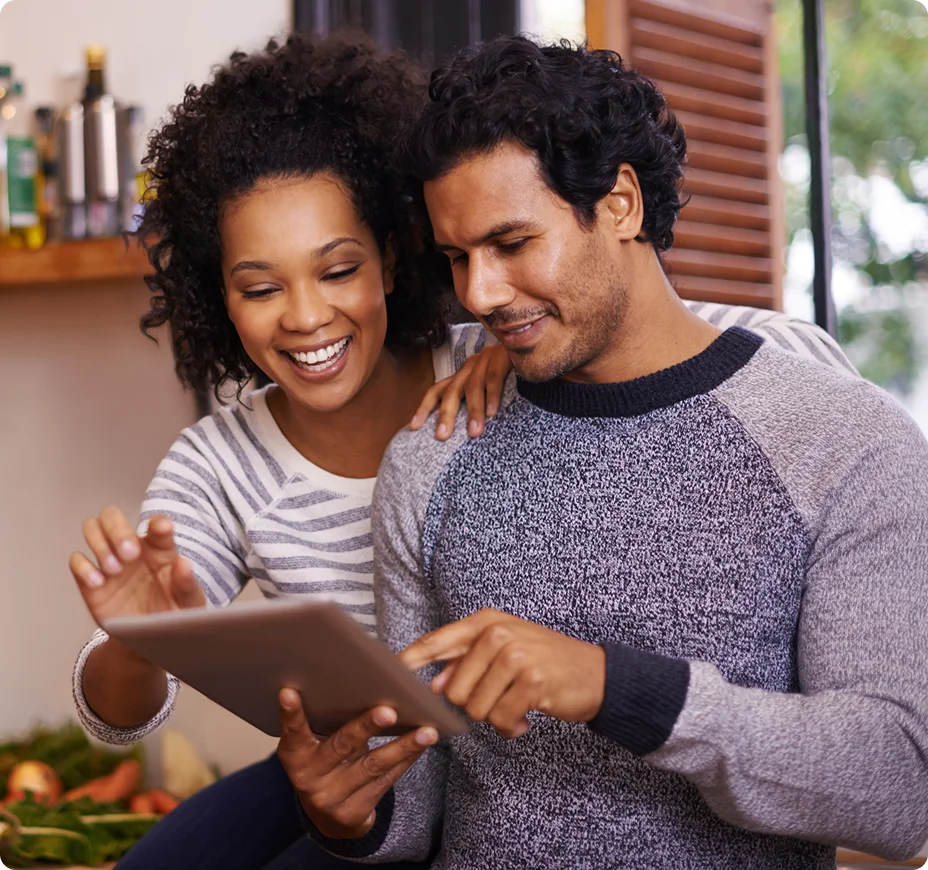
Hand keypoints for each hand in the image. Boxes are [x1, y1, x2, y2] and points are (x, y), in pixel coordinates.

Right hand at [69, 507, 205, 627]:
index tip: (162, 530)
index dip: (158, 524)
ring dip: (100, 544)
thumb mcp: (189, 603)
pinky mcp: (90, 582)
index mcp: (160, 548)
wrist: (150, 640)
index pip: (156, 524)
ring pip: (92, 529)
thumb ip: (187, 584)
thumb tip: (183, 564)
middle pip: (112, 516)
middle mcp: (132, 549)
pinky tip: (98, 582)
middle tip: (130, 554)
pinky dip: (83, 568)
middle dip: (118, 529)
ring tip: (115, 569)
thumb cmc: (173, 614)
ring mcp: (109, 562)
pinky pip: (76, 561)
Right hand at [276, 689, 437, 838]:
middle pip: (342, 746)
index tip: (289, 691)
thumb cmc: (326, 763)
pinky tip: (422, 745)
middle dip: (366, 727)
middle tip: (388, 711)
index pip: (293, 731)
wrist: (327, 817)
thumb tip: (362, 682)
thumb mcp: (316, 745)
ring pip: (372, 766)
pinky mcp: (353, 814)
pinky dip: (406, 760)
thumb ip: (326, 721)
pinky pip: (386, 781)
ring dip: (403, 746)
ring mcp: (331, 798)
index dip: (290, 713)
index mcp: (295, 755)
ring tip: (427, 731)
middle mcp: (309, 777)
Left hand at [399, 609, 605, 738]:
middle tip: (500, 698)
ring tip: (515, 705)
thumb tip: (435, 684)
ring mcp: (515, 655)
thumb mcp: (504, 651)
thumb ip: (467, 663)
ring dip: (495, 717)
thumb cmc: (544, 662)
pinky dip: (511, 728)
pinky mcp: (532, 682)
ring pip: (476, 708)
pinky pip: (500, 721)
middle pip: (455, 690)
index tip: (389, 671)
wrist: (597, 674)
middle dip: (474, 705)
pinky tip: (526, 718)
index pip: (438, 640)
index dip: (411, 658)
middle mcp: (497, 633)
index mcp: (486, 621)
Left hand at [410, 343, 510, 439]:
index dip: (424, 408)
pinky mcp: (502, 358)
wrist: (527, 342)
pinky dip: (492, 396)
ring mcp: (485, 361)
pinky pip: (494, 378)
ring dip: (473, 411)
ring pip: (472, 386)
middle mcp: (470, 367)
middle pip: (452, 391)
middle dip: (445, 414)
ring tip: (474, 433)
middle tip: (442, 436)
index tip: (413, 427)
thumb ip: (474, 402)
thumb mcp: (486, 385)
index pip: (437, 391)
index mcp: (462, 376)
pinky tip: (492, 413)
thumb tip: (464, 430)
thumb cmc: (507, 372)